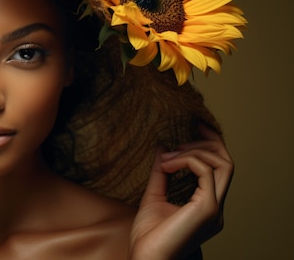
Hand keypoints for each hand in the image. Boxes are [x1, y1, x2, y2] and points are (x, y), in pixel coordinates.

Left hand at [129, 125, 233, 259]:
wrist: (147, 259)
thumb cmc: (148, 237)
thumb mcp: (153, 197)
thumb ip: (160, 173)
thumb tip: (161, 147)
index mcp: (206, 206)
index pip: (219, 169)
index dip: (212, 144)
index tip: (197, 126)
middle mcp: (215, 207)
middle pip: (227, 163)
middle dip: (209, 141)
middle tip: (187, 129)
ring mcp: (214, 209)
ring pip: (222, 164)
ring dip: (193, 150)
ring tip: (168, 155)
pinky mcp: (207, 209)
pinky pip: (205, 171)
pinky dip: (186, 160)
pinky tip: (166, 163)